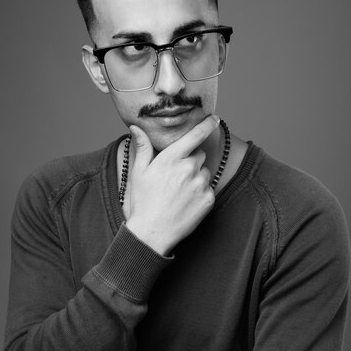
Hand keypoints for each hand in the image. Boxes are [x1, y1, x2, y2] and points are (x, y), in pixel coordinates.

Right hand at [126, 115, 218, 254]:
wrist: (152, 232)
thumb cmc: (143, 202)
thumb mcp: (138, 173)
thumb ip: (142, 148)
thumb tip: (136, 128)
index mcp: (171, 158)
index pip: (195, 135)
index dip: (206, 125)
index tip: (214, 118)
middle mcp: (188, 168)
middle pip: (199, 155)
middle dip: (191, 161)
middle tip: (175, 176)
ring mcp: (200, 185)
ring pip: (204, 173)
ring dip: (196, 178)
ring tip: (179, 192)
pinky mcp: (208, 200)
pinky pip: (209, 189)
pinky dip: (200, 193)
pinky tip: (186, 202)